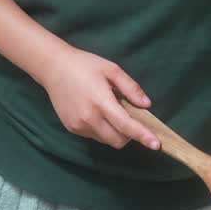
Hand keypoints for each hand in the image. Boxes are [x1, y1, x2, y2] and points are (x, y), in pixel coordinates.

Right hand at [43, 48, 160, 150]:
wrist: (54, 68)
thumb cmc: (85, 65)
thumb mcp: (112, 69)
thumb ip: (130, 88)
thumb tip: (146, 105)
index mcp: (101, 102)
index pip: (126, 125)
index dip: (142, 136)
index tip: (156, 145)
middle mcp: (89, 118)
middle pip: (118, 140)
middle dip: (129, 135)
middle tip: (130, 117)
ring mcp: (79, 126)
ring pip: (106, 140)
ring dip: (115, 132)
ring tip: (110, 110)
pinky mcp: (72, 128)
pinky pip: (94, 136)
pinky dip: (102, 129)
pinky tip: (97, 112)